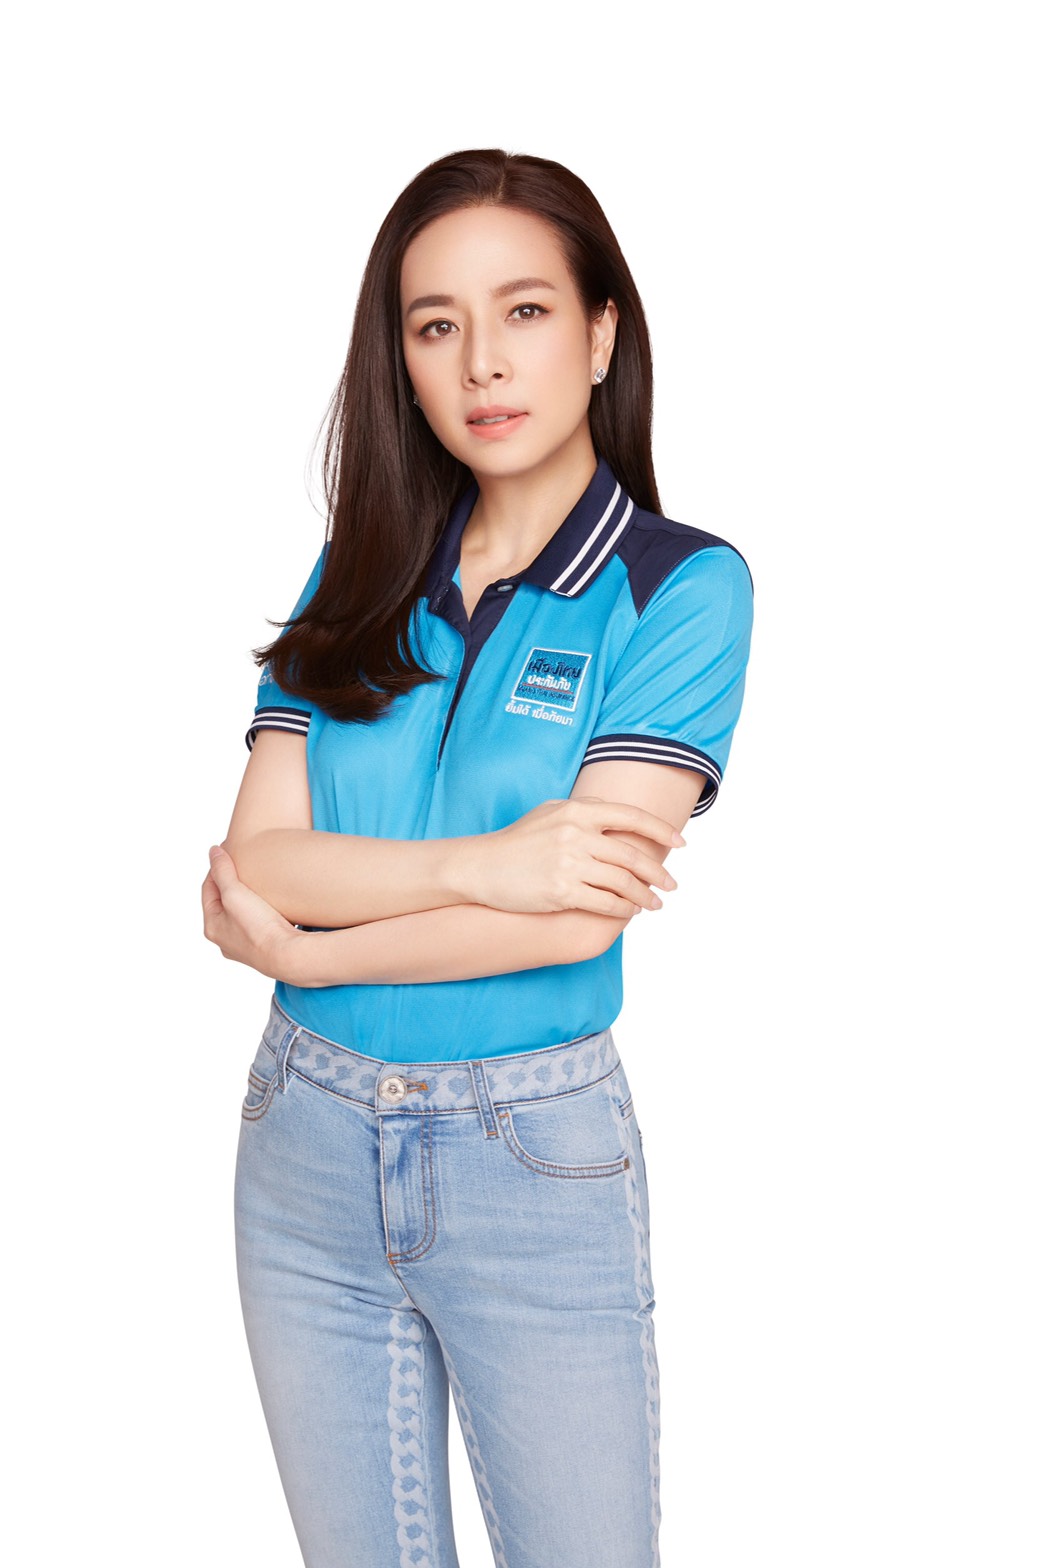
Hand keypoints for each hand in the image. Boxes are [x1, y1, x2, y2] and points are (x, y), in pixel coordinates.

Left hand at [202, 843, 303, 981]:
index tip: (228, 853)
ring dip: (247, 898)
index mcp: (212, 927)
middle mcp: (225, 940)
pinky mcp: (263, 947)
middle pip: (223, 903)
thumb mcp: (234, 892)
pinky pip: (257, 923)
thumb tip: (213, 851)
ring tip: (258, 882)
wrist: (287, 955)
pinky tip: (272, 903)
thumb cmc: (258, 927)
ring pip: (241, 914)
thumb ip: (222, 871)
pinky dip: (260, 910)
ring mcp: (244, 946)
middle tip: (243, 865)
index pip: (208, 889)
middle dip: (231, 883)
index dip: (216, 868)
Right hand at [471, 797, 683, 917]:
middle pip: (632, 855)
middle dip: (657, 873)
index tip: (680, 843)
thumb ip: (584, 809)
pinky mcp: (561, 891)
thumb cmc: (517, 841)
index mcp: (577, 811)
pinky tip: (630, 912)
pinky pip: (605, 903)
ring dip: (644, 896)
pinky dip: (623, 909)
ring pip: (623, 882)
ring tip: (655, 904)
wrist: (481, 867)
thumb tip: (617, 812)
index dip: (661, 830)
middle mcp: (576, 834)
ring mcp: (569, 864)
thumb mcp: (549, 812)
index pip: (632, 817)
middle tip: (671, 884)